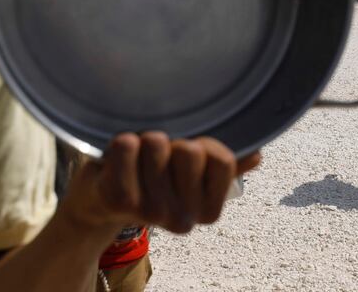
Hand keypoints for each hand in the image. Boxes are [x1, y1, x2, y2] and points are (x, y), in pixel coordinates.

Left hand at [61, 133, 260, 235]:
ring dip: (146, 139)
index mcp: (206, 211)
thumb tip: (257, 155)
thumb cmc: (153, 177)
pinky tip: (118, 155)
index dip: (207, 145)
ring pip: (158, 143)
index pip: (222, 159)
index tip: (192, 154)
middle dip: (175, 141)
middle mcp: (181, 218)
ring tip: (140, 154)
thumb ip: (226, 164)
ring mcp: (147, 210)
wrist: (100, 200)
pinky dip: (122, 141)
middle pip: (190, 150)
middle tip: (162, 155)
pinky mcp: (116, 198)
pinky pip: (126, 145)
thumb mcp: (192, 172)